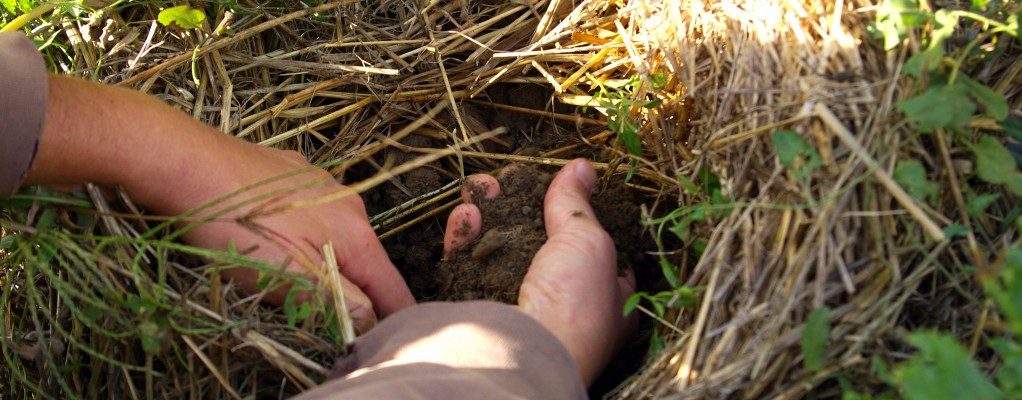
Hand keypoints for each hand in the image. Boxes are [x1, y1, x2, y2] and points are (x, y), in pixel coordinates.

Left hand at [162, 142, 415, 330]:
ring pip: (337, 236)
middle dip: (355, 293)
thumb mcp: (288, 277)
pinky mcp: (293, 172)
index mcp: (356, 235)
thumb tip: (371, 321)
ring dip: (327, 262)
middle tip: (326, 319)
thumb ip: (336, 302)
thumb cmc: (236, 224)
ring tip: (294, 277)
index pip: (393, 289)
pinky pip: (312, 212)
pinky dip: (305, 232)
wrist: (187, 162)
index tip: (385, 343)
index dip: (394, 320)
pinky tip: (273, 234)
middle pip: (366, 263)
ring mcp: (322, 184)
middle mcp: (349, 205)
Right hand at [442, 159, 635, 383]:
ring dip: (490, 213)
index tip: (561, 187)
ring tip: (481, 184)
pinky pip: (469, 267)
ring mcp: (518, 309)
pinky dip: (466, 238)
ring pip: (500, 250)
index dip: (578, 217)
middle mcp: (563, 307)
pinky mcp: (478, 310)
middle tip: (508, 177)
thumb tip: (582, 168)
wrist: (520, 354)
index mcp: (606, 299)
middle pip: (539, 244)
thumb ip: (577, 204)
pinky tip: (466, 213)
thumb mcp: (589, 242)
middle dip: (521, 206)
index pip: (594, 251)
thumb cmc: (573, 305)